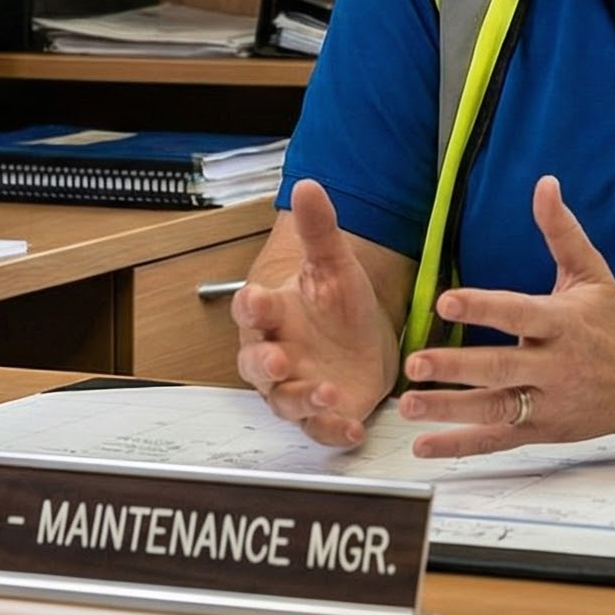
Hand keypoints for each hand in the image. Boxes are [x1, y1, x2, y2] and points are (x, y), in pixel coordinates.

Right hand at [232, 179, 399, 446]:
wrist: (364, 341)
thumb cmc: (337, 304)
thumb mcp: (335, 264)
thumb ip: (320, 229)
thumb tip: (307, 184)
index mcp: (273, 316)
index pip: (249, 310)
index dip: (250, 307)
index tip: (256, 298)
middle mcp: (276, 356)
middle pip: (255, 365)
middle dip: (264, 364)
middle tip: (277, 359)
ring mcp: (296, 388)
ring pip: (285, 401)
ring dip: (302, 399)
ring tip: (327, 391)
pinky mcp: (323, 415)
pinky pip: (320, 429)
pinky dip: (333, 430)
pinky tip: (352, 427)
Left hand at [396, 175, 614, 457]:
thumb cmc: (613, 321)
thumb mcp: (591, 272)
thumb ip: (561, 230)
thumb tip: (544, 183)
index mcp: (564, 323)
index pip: (518, 314)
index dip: (483, 306)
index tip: (445, 300)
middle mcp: (556, 366)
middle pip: (500, 368)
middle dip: (456, 366)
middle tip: (414, 362)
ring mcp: (549, 403)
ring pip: (495, 409)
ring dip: (449, 409)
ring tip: (408, 404)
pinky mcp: (543, 431)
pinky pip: (497, 441)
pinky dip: (460, 446)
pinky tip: (424, 446)